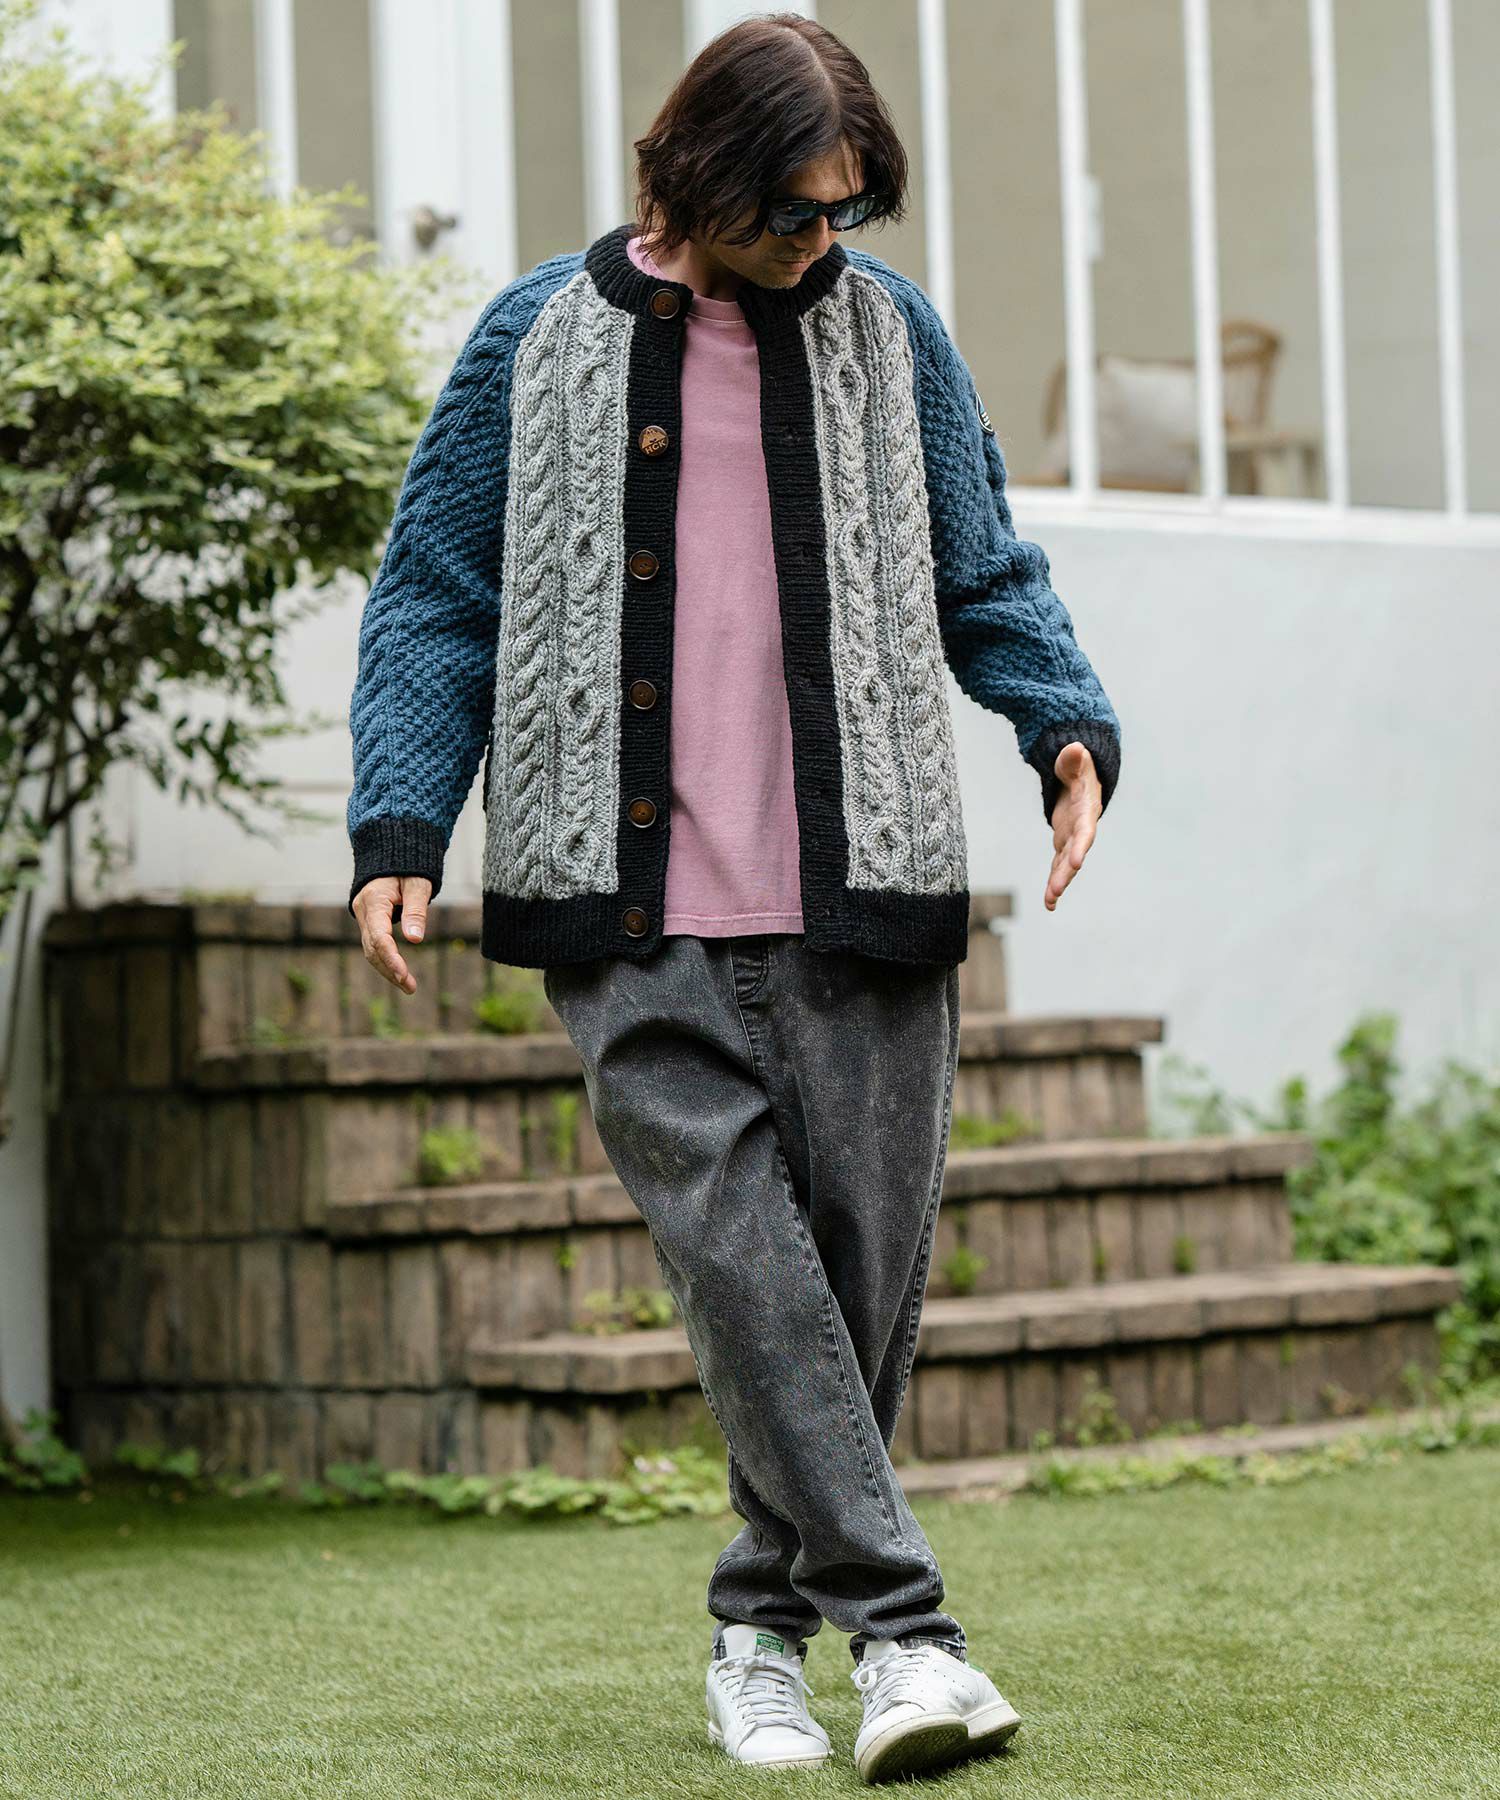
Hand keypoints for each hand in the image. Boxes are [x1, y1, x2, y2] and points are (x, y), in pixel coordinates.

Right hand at [354, 874, 432, 993]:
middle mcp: (363, 910)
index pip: (379, 936)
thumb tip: (415, 940)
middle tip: (411, 987)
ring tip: (408, 986)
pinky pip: (373, 944)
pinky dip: (385, 959)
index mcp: (374, 899)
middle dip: (390, 969)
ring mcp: (363, 916)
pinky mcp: (368, 920)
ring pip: (370, 949)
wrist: (391, 851)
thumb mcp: (417, 884)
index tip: (404, 976)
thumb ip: (416, 910)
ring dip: (387, 969)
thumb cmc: (409, 865)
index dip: (391, 958)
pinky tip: (398, 972)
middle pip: (372, 948)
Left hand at [1043, 741, 1101, 911]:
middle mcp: (1081, 831)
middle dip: (1065, 873)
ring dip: (1058, 883)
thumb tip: (1074, 748)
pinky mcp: (1063, 845)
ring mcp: (1072, 840)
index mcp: (1086, 812)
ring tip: (1050, 901)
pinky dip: (1053, 884)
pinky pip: (1058, 867)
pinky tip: (1049, 904)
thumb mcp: (1074, 763)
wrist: (1081, 779)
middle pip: (1073, 854)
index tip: (1076, 863)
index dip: (1080, 847)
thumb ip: (1073, 760)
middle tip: (1055, 890)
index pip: (1084, 832)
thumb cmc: (1077, 769)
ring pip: (1064, 865)